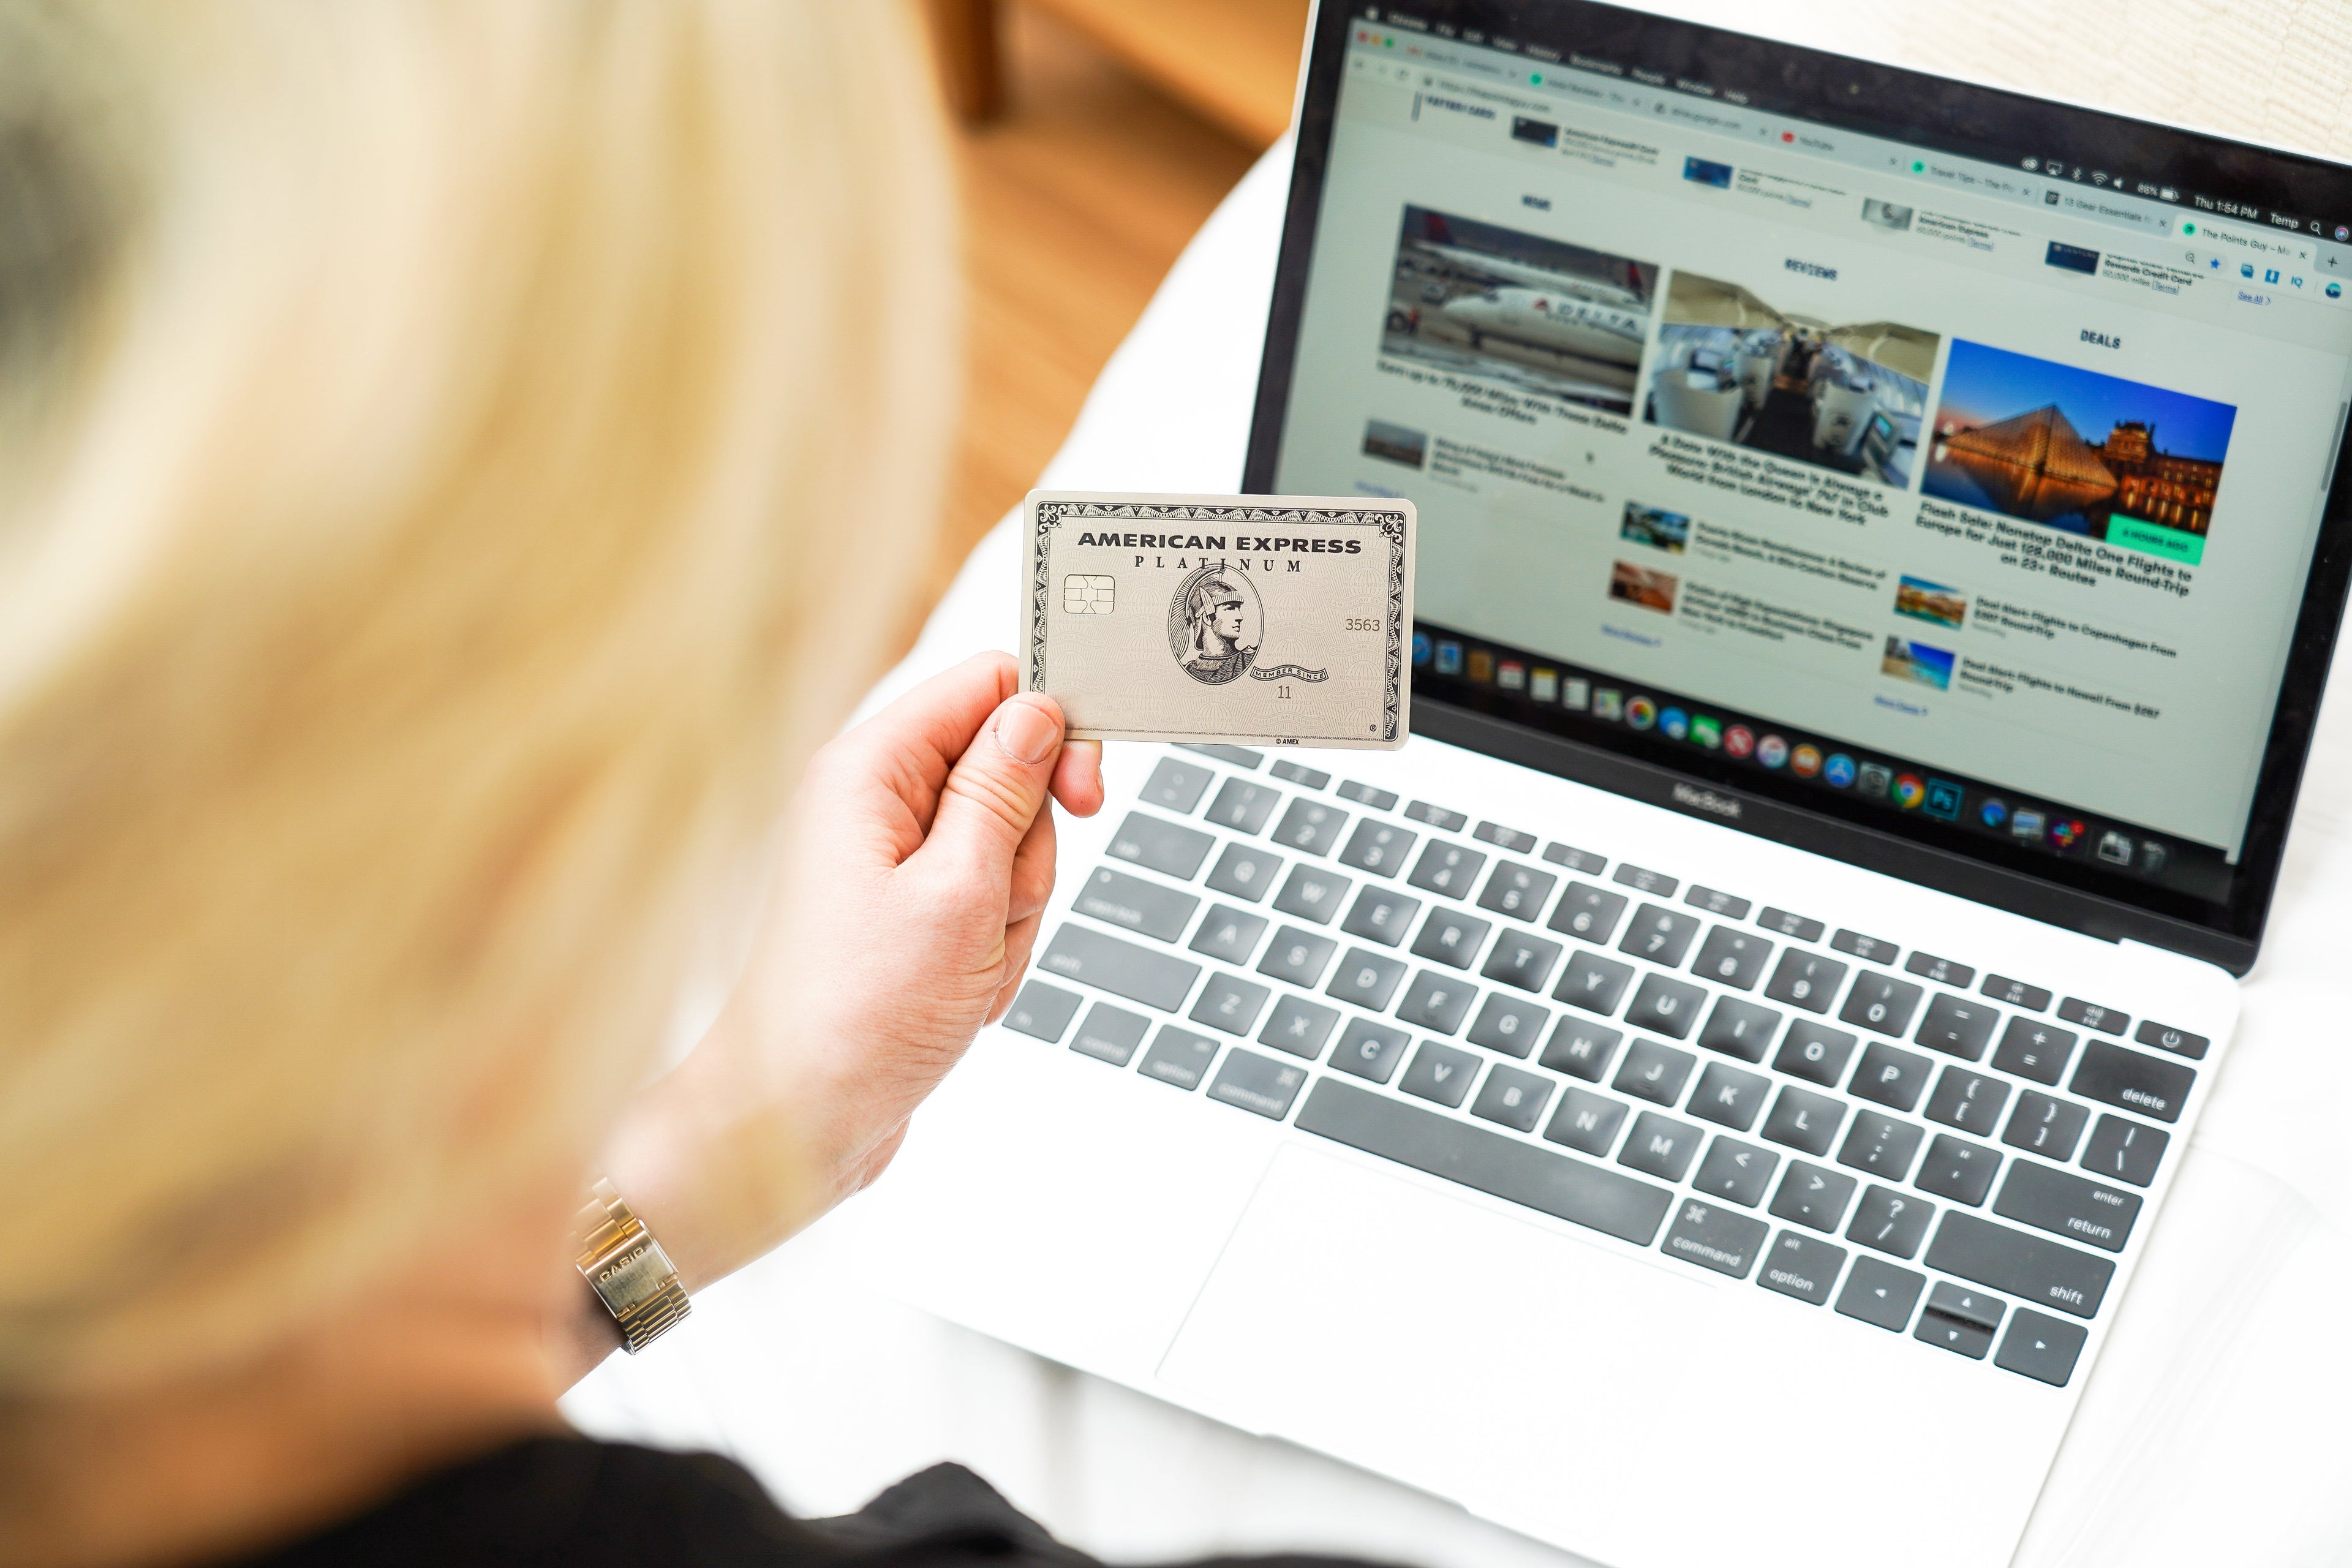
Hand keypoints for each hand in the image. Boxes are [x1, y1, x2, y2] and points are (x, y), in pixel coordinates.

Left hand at [589, 654, 1101, 1314]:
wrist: (794, 1123)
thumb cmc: (854, 1018)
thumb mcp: (960, 893)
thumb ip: (1005, 793)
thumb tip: (1039, 712)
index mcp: (873, 769)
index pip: (988, 685)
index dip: (1051, 726)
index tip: (1084, 792)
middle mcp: (875, 802)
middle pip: (1010, 774)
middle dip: (1028, 852)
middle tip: (993, 910)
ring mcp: (890, 861)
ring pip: (1009, 849)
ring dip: (1012, 913)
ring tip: (965, 966)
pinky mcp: (905, 913)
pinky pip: (988, 904)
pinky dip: (993, 949)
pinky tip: (959, 992)